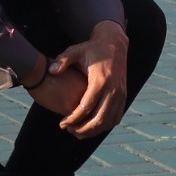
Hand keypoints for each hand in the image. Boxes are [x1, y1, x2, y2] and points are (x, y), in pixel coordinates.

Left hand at [38, 21, 129, 137]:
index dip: (73, 118)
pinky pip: (115, 118)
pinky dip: (104, 126)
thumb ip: (63, 60)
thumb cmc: (92, 48)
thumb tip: (51, 71)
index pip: (86, 107)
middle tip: (69, 131)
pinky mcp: (124, 96)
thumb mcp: (76, 50)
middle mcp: (113, 89)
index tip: (62, 124)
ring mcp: (120, 94)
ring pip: (108, 122)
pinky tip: (91, 128)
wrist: (115, 43)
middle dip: (83, 129)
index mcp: (100, 80)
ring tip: (77, 132)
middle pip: (99, 119)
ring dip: (93, 131)